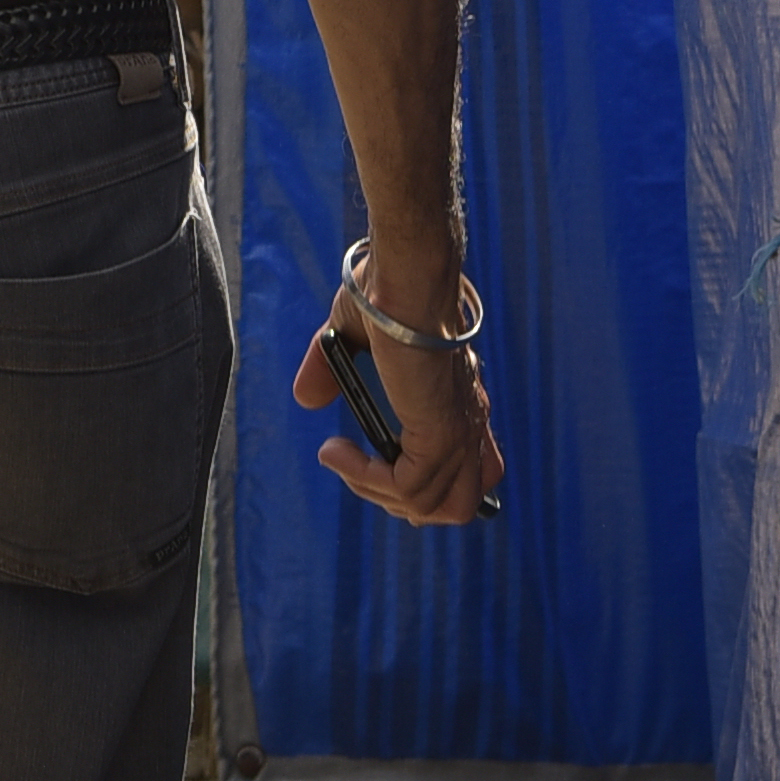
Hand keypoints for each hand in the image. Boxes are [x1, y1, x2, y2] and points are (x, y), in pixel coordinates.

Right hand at [293, 301, 503, 525]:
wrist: (406, 274)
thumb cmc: (387, 290)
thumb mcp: (353, 335)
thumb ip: (332, 370)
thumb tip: (306, 399)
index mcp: (458, 402)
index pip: (473, 470)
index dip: (430, 484)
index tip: (379, 466)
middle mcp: (467, 423)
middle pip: (459, 504)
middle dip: (399, 502)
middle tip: (357, 470)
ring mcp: (457, 432)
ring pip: (435, 507)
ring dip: (379, 495)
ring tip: (343, 463)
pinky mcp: (441, 433)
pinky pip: (409, 488)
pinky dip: (367, 479)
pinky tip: (338, 452)